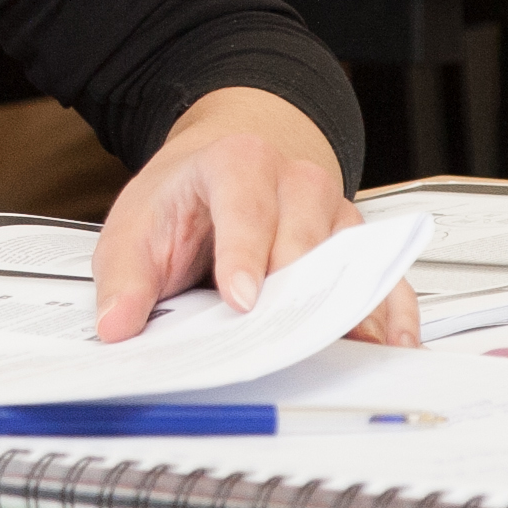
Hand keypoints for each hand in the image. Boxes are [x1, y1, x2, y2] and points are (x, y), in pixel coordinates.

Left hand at [88, 87, 381, 342]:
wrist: (226, 160)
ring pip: (348, 253)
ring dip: (349, 303)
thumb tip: (117, 325)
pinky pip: (383, 272)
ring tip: (347, 347)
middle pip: (304, 234)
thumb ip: (125, 277)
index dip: (244, 253)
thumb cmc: (185, 196)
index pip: (245, 205)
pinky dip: (389, 308)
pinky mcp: (355, 240)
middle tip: (287, 340)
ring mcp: (331, 208)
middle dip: (295, 290)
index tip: (242, 299)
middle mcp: (293, 179)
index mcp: (235, 164)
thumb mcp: (137, 226)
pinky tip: (391, 340)